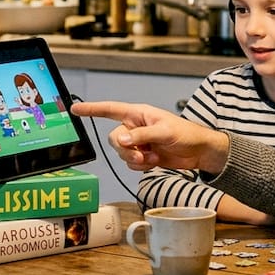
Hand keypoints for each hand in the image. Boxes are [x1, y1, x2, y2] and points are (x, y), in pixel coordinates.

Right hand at [71, 100, 229, 173]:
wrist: (199, 151)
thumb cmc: (187, 134)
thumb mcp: (164, 131)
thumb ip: (141, 135)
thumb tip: (122, 140)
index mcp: (138, 114)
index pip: (110, 110)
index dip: (92, 109)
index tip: (75, 109)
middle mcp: (135, 127)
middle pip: (114, 139)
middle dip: (126, 149)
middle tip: (142, 153)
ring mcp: (139, 142)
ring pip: (122, 153)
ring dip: (136, 159)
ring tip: (153, 157)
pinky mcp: (144, 155)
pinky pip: (131, 163)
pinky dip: (142, 166)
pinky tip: (155, 161)